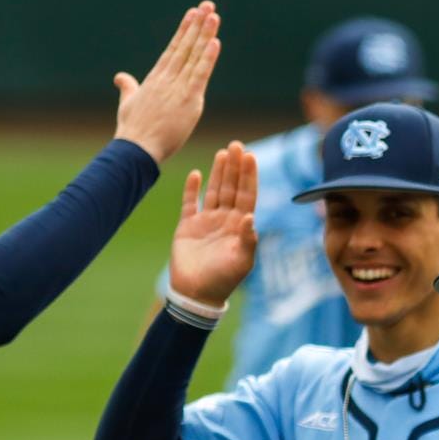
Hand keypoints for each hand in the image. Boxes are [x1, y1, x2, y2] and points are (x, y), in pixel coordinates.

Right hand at [113, 3, 223, 164]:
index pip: (174, 49)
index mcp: (156, 78)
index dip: (184, 30)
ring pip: (194, 55)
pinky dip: (208, 58)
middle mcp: (167, 78)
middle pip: (185, 46)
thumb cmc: (132, 130)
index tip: (193, 13)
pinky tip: (215, 41)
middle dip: (197, 24)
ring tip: (212, 15)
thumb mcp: (128, 103)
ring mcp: (178, 88)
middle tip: (207, 5)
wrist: (136, 149)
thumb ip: (128, 87)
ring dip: (204, 34)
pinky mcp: (189, 100)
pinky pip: (200, 74)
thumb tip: (120, 76)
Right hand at [169, 141, 259, 307]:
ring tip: (224, 152)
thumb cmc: (223, 280)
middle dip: (235, 167)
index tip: (251, 156)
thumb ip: (248, 239)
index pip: (247, 195)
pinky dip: (193, 188)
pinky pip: (190, 202)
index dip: (249, 176)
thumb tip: (251, 216)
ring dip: (219, 172)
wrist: (196, 294)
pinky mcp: (187, 226)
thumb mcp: (242, 262)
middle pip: (232, 187)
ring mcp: (206, 221)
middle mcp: (225, 220)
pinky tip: (197, 174)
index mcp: (240, 226)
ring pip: (214, 190)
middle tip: (238, 145)